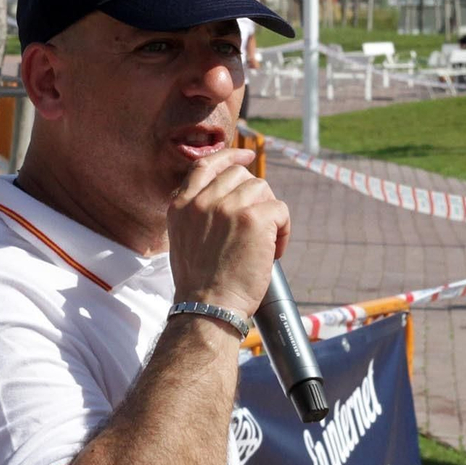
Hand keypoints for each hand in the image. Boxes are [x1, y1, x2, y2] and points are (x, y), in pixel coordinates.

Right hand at [168, 147, 289, 318]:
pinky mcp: (254, 219)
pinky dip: (284, 231)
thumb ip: (199, 211)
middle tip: (258, 228)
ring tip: (264, 244)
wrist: (207, 309)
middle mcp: (202, 200)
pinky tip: (274, 252)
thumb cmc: (201, 284)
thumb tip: (231, 193)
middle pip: (241, 175)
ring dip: (270, 216)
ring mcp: (228, 207)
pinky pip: (280, 210)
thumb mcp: (184, 239)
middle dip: (255, 197)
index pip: (207, 165)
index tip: (247, 155)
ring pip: (263, 190)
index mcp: (181, 204)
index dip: (230, 156)